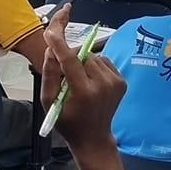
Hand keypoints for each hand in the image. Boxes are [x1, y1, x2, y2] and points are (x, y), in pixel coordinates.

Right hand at [42, 7, 125, 152]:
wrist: (93, 137)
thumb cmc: (68, 121)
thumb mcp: (49, 101)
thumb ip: (49, 74)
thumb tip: (51, 50)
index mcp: (84, 91)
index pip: (70, 60)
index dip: (59, 44)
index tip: (51, 32)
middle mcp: (103, 85)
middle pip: (83, 55)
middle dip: (71, 59)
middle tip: (66, 75)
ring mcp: (115, 82)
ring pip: (94, 56)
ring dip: (83, 62)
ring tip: (79, 80)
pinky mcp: (121, 81)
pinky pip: (104, 61)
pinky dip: (95, 66)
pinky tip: (90, 81)